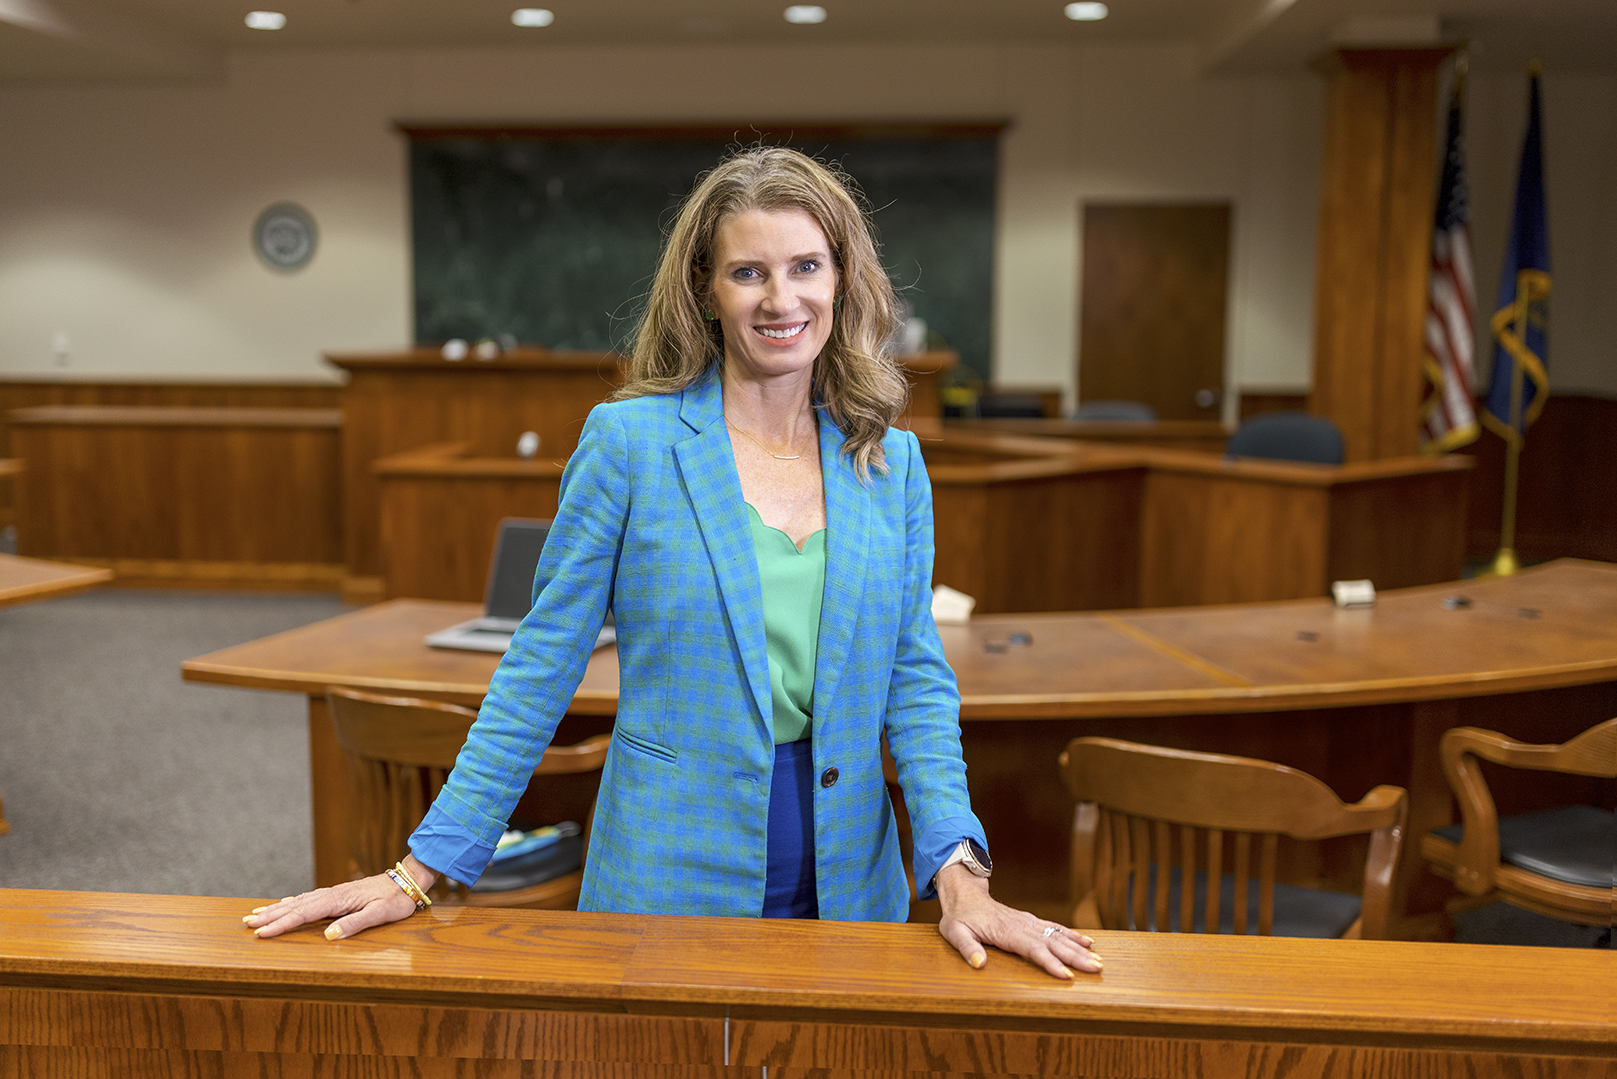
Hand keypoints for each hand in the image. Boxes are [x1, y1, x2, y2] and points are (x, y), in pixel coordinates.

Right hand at [243, 855, 437, 940]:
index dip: (281, 924)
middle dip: (270, 915)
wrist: (407, 881)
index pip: (303, 914)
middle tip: (246, 923)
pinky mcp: (337, 894)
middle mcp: (331, 894)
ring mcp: (333, 893)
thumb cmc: (395, 900)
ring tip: (256, 913)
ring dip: (276, 908)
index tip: (261, 932)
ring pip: (298, 901)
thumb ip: (355, 924)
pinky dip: (291, 902)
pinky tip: (283, 903)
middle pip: (295, 906)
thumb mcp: (380, 914)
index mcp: (338, 900)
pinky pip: (307, 898)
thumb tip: (328, 936)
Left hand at [933, 864, 1102, 979]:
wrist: (966, 895)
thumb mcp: (954, 932)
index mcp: (1006, 931)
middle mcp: (1022, 925)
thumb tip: (978, 963)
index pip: (1032, 949)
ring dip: (1079, 948)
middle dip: (1076, 957)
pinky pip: (1055, 928)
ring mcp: (1029, 922)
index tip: (1067, 975)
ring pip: (1058, 935)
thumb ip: (966, 948)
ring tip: (1099, 960)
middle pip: (1053, 942)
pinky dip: (1073, 935)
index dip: (1050, 962)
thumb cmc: (960, 917)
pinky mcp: (1031, 922)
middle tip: (1096, 969)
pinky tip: (1089, 943)